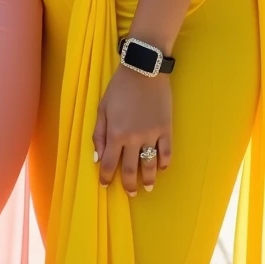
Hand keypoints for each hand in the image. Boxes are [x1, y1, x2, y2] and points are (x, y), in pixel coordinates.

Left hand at [93, 65, 171, 195]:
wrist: (144, 70)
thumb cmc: (119, 87)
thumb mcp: (102, 108)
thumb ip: (99, 134)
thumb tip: (98, 158)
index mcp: (116, 133)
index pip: (110, 163)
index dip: (106, 177)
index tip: (106, 185)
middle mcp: (134, 139)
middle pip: (130, 169)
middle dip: (128, 185)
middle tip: (130, 193)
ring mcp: (152, 135)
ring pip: (150, 165)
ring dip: (148, 179)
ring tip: (147, 187)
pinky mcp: (166, 130)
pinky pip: (167, 153)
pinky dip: (164, 163)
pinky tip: (160, 167)